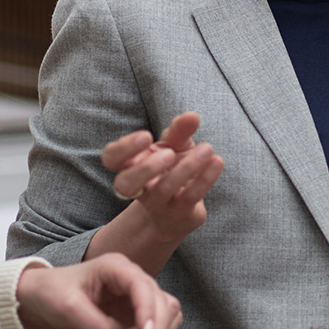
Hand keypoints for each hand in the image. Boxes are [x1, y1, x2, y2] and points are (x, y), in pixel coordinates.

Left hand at [15, 253, 181, 328]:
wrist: (43, 296)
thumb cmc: (54, 293)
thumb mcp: (70, 309)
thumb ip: (99, 326)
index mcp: (114, 266)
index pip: (142, 285)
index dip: (149, 310)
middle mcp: (129, 276)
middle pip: (160, 297)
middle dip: (159, 323)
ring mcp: (134, 292)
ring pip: (166, 307)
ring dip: (162, 328)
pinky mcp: (135, 309)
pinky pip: (159, 318)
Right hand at [102, 113, 223, 242]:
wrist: (179, 211)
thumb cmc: (171, 169)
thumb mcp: (174, 146)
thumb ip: (179, 130)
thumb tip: (192, 116)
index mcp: (129, 165)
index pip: (111, 158)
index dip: (124, 148)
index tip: (147, 136)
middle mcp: (138, 187)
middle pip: (125, 184)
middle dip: (145, 169)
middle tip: (170, 153)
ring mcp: (158, 203)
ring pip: (163, 190)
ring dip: (185, 169)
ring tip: (206, 149)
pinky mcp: (180, 212)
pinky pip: (190, 197)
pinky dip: (205, 178)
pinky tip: (217, 161)